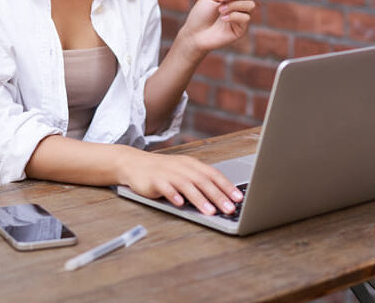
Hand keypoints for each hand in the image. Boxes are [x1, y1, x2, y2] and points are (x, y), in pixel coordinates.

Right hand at [117, 148, 243, 215]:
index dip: (227, 186)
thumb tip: (221, 197)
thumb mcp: (183, 172)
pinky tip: (180, 204)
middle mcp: (182, 167)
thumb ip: (199, 182)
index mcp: (192, 164)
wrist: (135, 163)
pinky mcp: (154, 180)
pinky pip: (166, 188)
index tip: (239, 198)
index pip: (213, 174)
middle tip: (229, 209)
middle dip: (218, 196)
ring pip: (187, 185)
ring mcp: (168, 173)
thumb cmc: (163, 170)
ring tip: (210, 211)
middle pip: (203, 181)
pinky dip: (173, 195)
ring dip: (200, 199)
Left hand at [180, 0, 269, 55]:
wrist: (195, 32)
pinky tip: (223, 19)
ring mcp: (242, 16)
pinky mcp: (241, 28)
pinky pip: (246, 18)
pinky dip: (234, 16)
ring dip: (233, 5)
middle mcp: (240, 5)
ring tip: (220, 10)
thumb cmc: (201, 13)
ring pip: (250, 5)